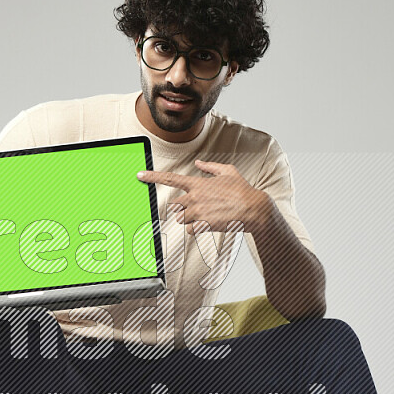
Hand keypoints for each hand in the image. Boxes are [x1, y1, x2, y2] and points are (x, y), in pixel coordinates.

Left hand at [137, 159, 267, 233]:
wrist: (253, 208)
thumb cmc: (242, 190)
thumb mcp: (228, 171)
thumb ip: (210, 167)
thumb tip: (198, 163)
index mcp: (198, 183)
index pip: (170, 178)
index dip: (152, 177)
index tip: (140, 175)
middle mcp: (195, 197)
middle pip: (175, 206)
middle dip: (183, 209)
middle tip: (199, 208)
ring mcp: (198, 212)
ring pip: (181, 219)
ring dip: (189, 219)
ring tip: (206, 216)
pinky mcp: (203, 224)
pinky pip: (190, 230)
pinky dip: (196, 229)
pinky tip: (209, 223)